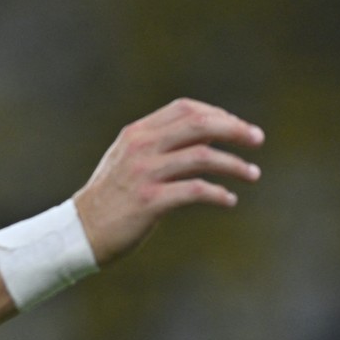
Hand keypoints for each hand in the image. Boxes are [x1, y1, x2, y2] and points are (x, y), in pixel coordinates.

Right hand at [73, 98, 262, 266]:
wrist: (82, 230)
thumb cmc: (112, 196)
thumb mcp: (129, 159)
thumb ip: (160, 144)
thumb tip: (207, 135)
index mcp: (137, 133)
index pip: (185, 109)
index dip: (217, 114)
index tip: (239, 127)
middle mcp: (140, 147)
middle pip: (198, 125)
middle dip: (234, 129)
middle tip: (258, 139)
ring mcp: (144, 173)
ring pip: (201, 156)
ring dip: (234, 164)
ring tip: (253, 175)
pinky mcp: (149, 201)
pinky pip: (194, 191)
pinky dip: (218, 193)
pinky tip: (230, 200)